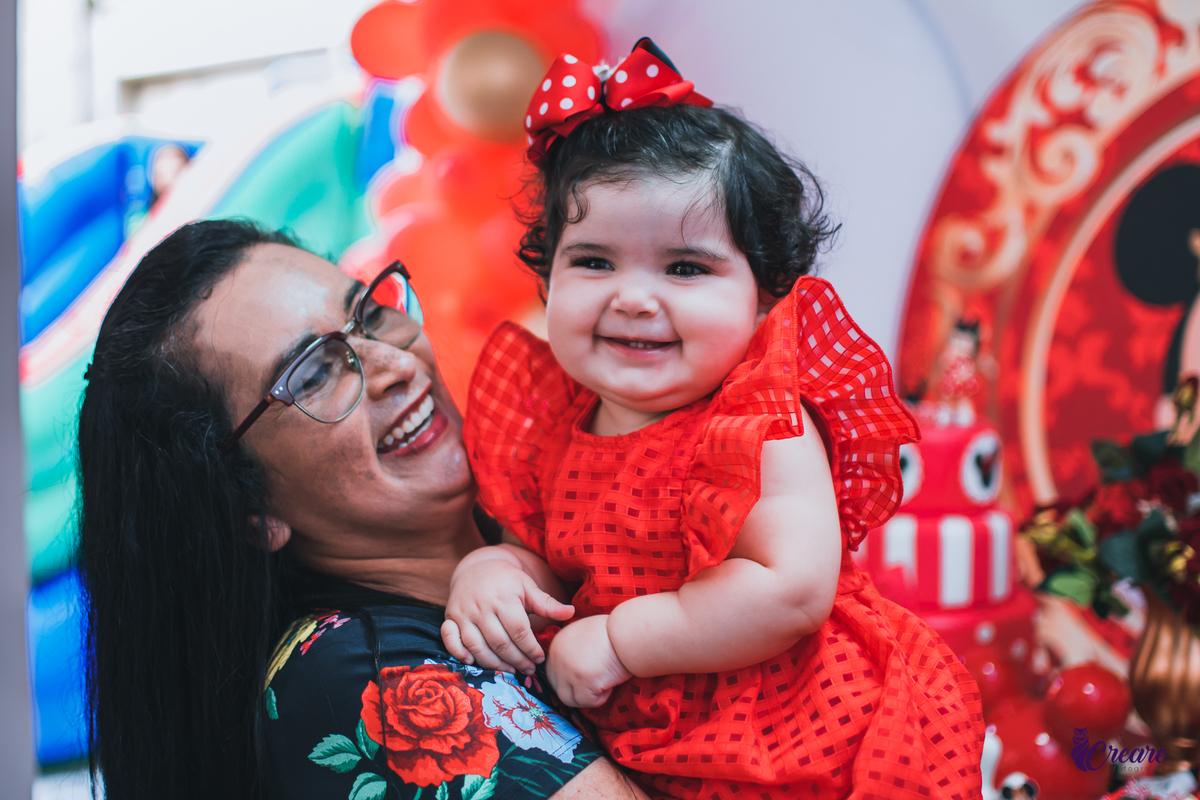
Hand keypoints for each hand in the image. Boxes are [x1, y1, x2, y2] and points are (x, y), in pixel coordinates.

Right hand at [442, 558, 573, 674]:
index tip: (540, 657)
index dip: (531, 648)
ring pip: (477, 646)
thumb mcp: (527, 586)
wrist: (476, 566)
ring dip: (493, 663)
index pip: (519, 631)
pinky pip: (450, 639)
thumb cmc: (507, 580)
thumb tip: (571, 613)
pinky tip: (473, 663)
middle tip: (528, 669)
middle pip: (499, 642)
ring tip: (509, 672)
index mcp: (504, 598)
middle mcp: (482, 606)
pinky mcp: (450, 617)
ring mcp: (464, 613)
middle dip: (516, 660)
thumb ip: (547, 603)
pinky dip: (459, 653)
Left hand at [546, 615, 631, 707]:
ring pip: (569, 699)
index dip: (570, 680)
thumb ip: (573, 649)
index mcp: (557, 644)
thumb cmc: (614, 631)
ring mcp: (568, 670)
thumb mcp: (584, 632)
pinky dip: (601, 697)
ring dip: (586, 697)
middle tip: (596, 684)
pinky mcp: (583, 682)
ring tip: (604, 684)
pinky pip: (588, 702)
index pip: (553, 673)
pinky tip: (610, 683)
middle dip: (577, 690)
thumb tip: (573, 668)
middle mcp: (557, 657)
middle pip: (558, 687)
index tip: (587, 676)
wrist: (628, 632)